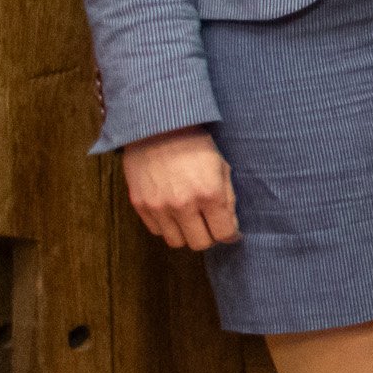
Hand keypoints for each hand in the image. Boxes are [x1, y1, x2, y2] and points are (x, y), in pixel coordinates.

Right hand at [120, 126, 237, 250]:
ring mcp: (159, 207)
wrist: (156, 129)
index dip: (230, 234)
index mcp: (209, 194)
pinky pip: (156, 230)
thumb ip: (228, 201)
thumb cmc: (195, 146)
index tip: (229, 230)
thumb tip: (232, 228)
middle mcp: (183, 205)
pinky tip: (172, 212)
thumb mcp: (221, 168)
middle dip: (209, 237)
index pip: (223, 234)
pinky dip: (167, 226)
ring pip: (176, 242)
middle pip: (200, 243)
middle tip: (209, 225)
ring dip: (186, 234)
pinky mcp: (140, 205)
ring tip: (190, 219)